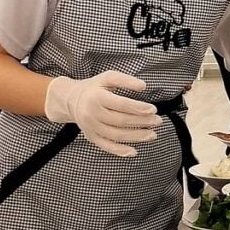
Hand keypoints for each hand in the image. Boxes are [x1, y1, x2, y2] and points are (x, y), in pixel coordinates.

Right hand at [44, 71, 160, 156]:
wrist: (72, 100)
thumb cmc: (95, 87)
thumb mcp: (108, 77)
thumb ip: (125, 80)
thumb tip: (143, 86)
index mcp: (97, 97)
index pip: (121, 105)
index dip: (138, 108)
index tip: (153, 109)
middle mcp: (92, 114)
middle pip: (120, 121)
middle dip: (141, 122)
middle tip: (158, 121)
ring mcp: (91, 128)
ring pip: (116, 135)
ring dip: (136, 137)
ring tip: (152, 134)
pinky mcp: (91, 137)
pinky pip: (106, 146)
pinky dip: (120, 151)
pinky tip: (134, 152)